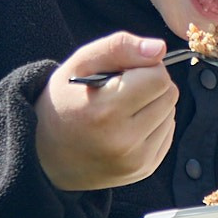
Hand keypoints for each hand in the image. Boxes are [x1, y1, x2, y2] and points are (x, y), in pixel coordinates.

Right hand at [36, 33, 179, 190]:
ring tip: (123, 110)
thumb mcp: (79, 65)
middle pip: (170, 95)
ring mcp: (136, 160)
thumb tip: (159, 49)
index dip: (145, 67)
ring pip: (171, 113)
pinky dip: (154, 125)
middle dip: (151, 85)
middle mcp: (123, 140)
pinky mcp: (145, 169)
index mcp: (105, 111)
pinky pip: (168, 134)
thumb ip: (119, 48)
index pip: (159, 78)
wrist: (46, 156)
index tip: (124, 73)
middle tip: (123, 90)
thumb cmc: (63, 103)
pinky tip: (128, 126)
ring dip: (154, 105)